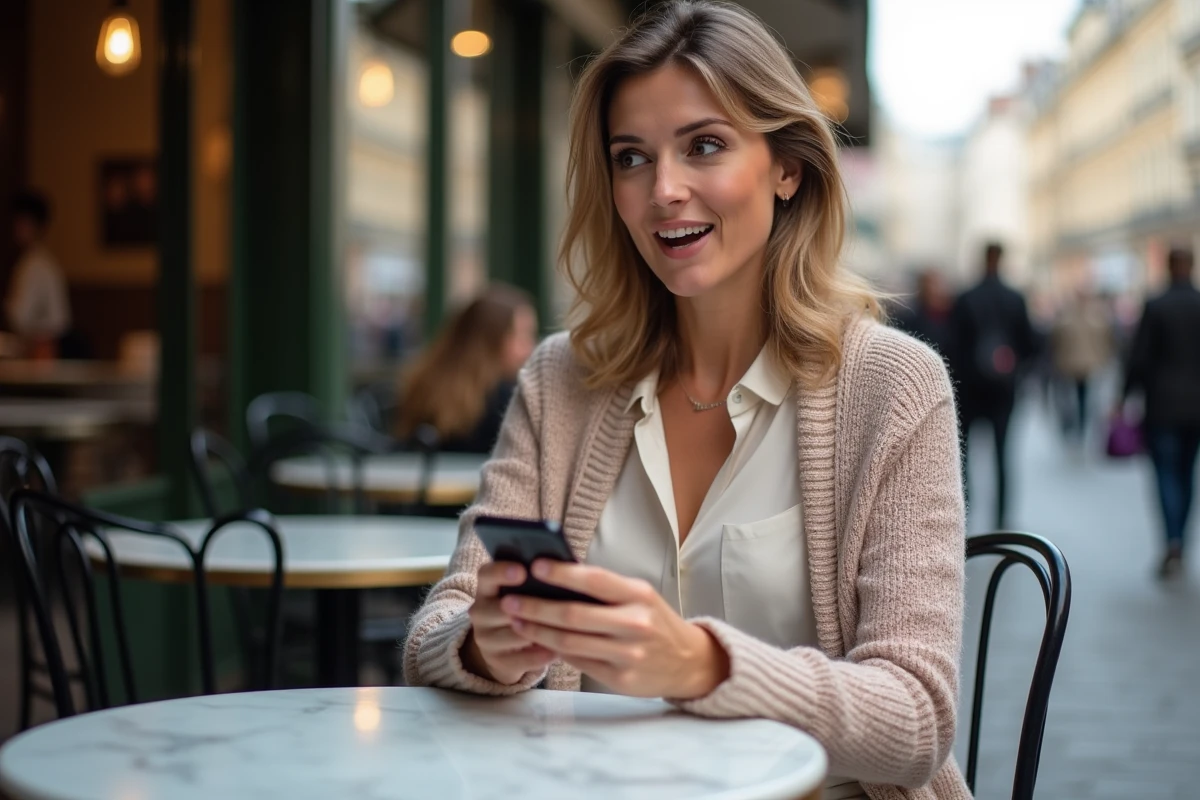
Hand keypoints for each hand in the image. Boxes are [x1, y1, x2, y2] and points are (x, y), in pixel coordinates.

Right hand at [463, 562, 556, 684]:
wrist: (504, 651)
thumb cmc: (523, 611)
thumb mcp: (522, 594)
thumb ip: (536, 581)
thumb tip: (567, 568)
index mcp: (486, 589)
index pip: (486, 574)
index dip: (502, 571)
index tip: (522, 571)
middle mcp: (480, 612)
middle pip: (499, 607)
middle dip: (526, 607)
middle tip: (551, 605)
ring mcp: (486, 639)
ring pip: (513, 634)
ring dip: (539, 632)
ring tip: (564, 629)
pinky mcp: (497, 662)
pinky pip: (522, 659)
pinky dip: (541, 655)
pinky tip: (557, 651)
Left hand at [501, 559, 729, 698]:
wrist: (690, 662)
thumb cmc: (657, 622)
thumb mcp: (641, 597)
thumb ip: (605, 590)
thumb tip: (557, 579)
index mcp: (639, 595)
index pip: (594, 580)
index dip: (562, 574)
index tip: (534, 567)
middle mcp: (635, 624)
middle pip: (574, 616)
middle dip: (536, 607)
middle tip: (510, 601)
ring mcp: (628, 654)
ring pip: (570, 642)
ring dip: (538, 631)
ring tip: (516, 621)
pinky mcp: (620, 678)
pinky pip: (578, 661)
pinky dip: (555, 649)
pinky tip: (539, 640)